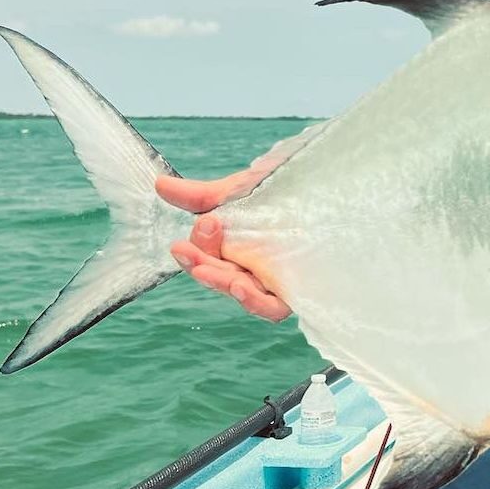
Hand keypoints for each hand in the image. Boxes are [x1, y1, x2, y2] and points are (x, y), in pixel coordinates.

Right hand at [155, 169, 291, 321]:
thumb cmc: (283, 187)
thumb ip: (202, 195)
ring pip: (241, 294)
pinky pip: (272, 307)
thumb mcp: (241, 189)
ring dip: (221, 284)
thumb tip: (160, 184)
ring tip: (211, 271)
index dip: (197, 249)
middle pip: (218, 278)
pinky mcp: (296, 291)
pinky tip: (242, 287)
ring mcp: (272, 281)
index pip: (206, 259)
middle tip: (188, 249)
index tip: (205, 222)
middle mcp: (250, 268)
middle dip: (201, 264)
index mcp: (232, 248)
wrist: (329, 181)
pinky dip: (254, 302)